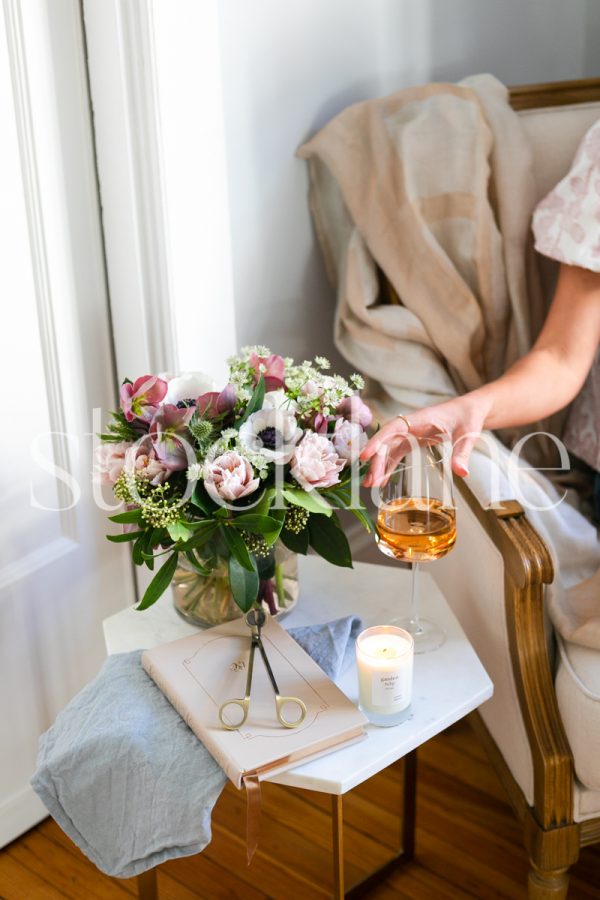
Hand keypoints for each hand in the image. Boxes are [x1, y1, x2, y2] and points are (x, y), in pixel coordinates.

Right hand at [360, 394, 489, 486]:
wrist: (470, 410)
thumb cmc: (468, 417)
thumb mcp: (467, 434)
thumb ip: (462, 452)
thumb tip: (462, 473)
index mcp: (420, 419)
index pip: (392, 429)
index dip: (377, 441)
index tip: (366, 455)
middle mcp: (411, 426)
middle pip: (387, 443)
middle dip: (377, 462)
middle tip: (371, 482)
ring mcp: (410, 433)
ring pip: (389, 449)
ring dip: (380, 466)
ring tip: (370, 485)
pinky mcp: (413, 440)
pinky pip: (397, 453)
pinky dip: (389, 466)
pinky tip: (383, 480)